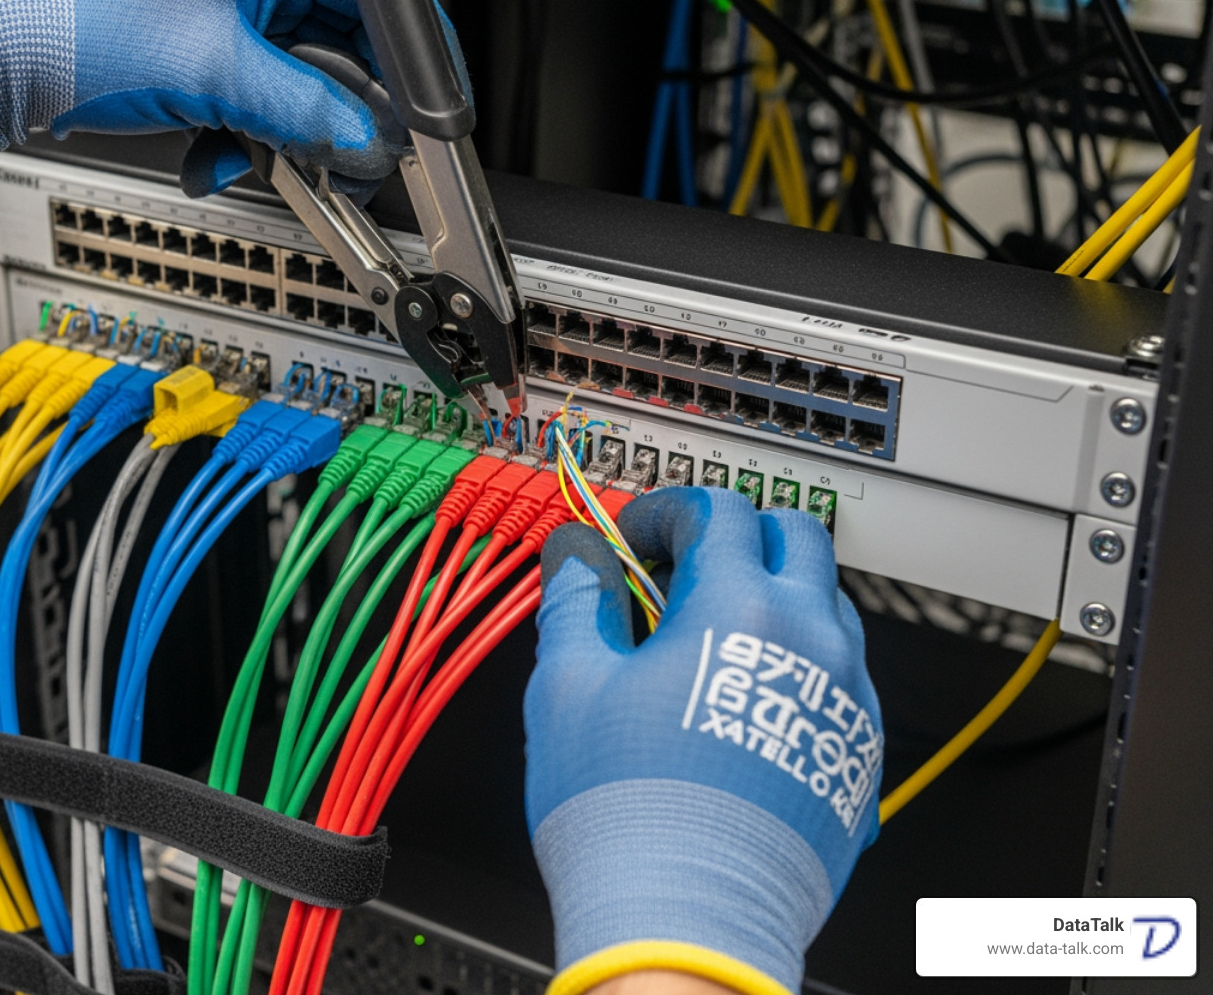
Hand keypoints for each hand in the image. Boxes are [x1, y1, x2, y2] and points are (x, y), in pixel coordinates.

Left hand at [0, 0, 414, 189]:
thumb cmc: (76, 20)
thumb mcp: (215, 71)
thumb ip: (307, 110)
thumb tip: (367, 140)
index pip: (379, 12)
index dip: (398, 81)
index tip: (405, 133)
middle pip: (339, 51)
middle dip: (323, 119)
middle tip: (323, 165)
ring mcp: (231, 0)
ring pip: (297, 81)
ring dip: (276, 136)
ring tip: (239, 157)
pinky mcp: (207, 35)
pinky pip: (256, 90)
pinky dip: (242, 130)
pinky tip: (209, 151)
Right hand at [525, 487, 882, 994]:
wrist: (688, 919)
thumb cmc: (630, 815)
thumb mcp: (570, 686)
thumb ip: (577, 599)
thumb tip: (576, 556)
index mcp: (739, 606)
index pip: (716, 509)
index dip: (664, 510)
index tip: (634, 536)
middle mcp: (810, 638)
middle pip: (793, 533)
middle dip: (735, 531)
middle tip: (681, 565)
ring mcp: (846, 693)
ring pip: (826, 601)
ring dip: (773, 591)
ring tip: (711, 637)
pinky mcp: (858, 748)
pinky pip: (842, 670)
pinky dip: (798, 657)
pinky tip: (744, 697)